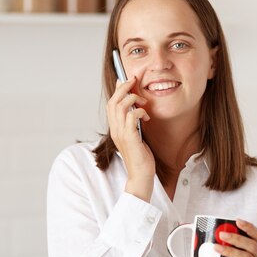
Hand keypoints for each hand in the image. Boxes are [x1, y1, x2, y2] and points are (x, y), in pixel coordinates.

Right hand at [107, 76, 154, 200]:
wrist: (141, 175)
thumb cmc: (140, 157)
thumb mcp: (135, 136)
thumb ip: (133, 123)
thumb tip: (136, 108)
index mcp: (115, 129)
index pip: (111, 104)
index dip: (117, 90)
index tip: (124, 80)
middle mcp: (115, 130)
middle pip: (113, 102)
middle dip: (123, 88)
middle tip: (133, 81)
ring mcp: (121, 134)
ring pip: (120, 106)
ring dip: (133, 98)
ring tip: (143, 102)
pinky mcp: (130, 138)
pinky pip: (132, 117)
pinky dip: (140, 112)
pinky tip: (146, 116)